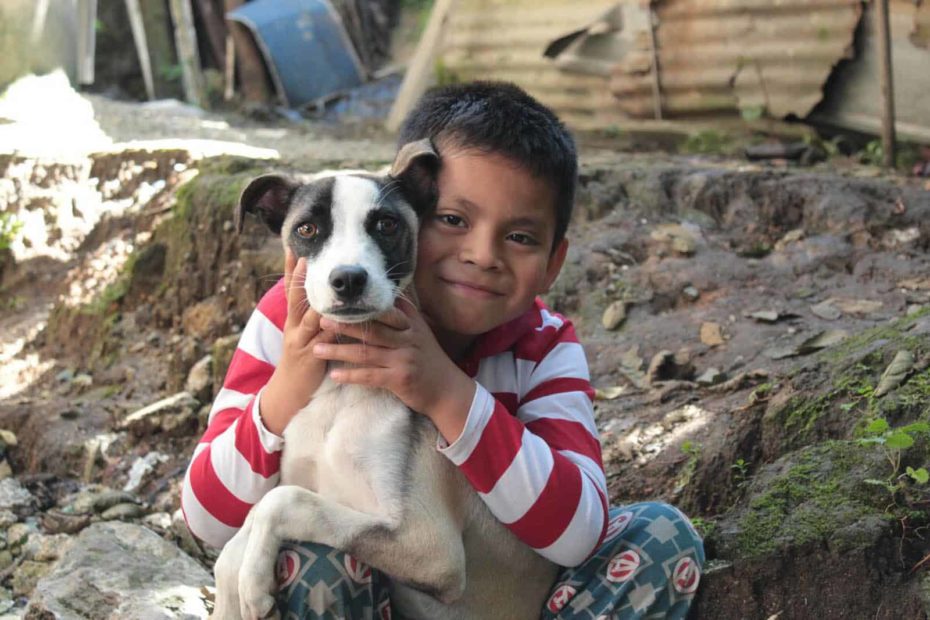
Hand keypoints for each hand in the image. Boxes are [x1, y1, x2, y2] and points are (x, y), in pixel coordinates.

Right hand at [260, 249, 335, 434]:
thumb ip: (316, 319)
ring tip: (323, 285)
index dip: (292, 270)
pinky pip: (323, 341)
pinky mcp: (310, 357)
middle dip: (300, 278)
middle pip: (297, 298)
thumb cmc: (303, 362)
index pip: (293, 290)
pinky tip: (339, 322)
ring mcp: (301, 341)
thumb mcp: (307, 336)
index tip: (294, 248)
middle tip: (305, 258)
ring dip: (316, 301)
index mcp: (294, 321)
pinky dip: (332, 331)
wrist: (289, 392)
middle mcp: (295, 327)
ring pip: (309, 318)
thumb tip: (332, 299)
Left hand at [312, 300, 475, 442]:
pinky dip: (351, 375)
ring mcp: (403, 359)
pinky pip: (370, 376)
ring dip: (339, 351)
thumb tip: (391, 293)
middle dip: (344, 325)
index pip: (384, 311)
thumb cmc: (429, 360)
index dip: (361, 307)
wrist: (447, 390)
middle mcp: (408, 339)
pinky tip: (334, 374)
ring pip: (366, 353)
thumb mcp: (422, 333)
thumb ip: (406, 315)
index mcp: (411, 325)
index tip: (339, 302)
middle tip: (320, 320)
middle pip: (371, 330)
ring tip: (317, 349)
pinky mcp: (400, 379)